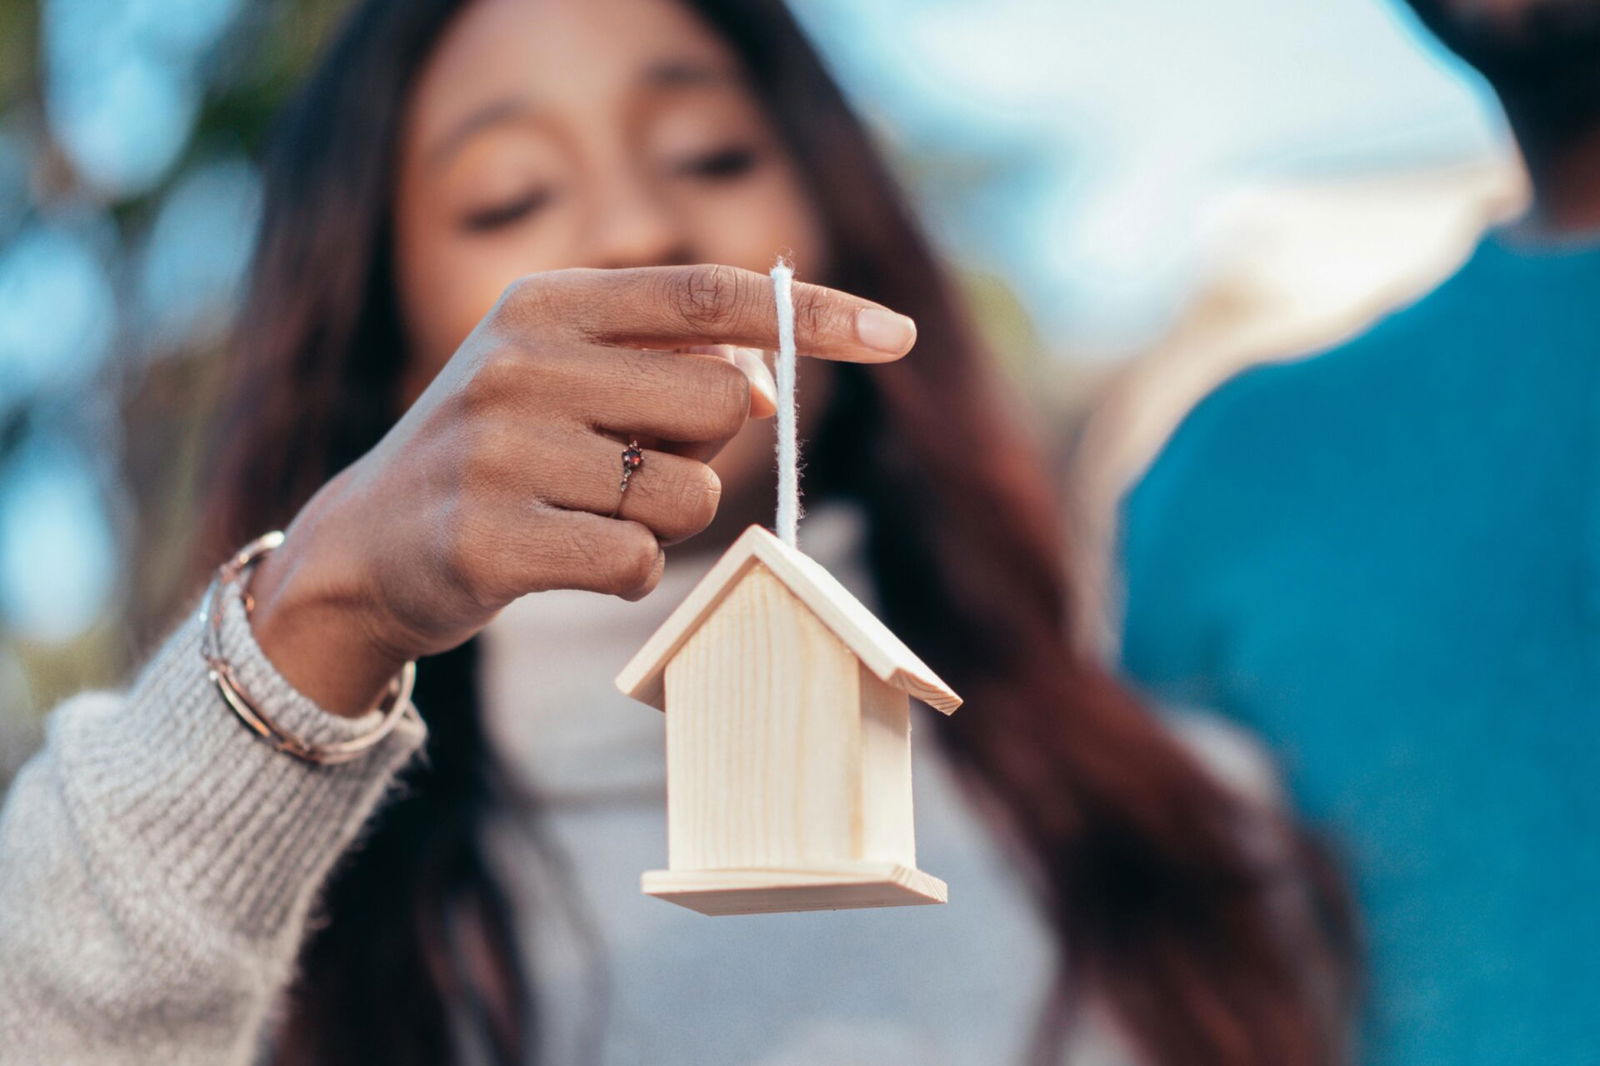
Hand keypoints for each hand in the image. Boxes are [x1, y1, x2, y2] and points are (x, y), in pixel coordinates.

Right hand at [246, 264, 915, 714]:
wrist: (364, 548)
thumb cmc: (499, 456)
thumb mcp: (566, 378)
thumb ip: (669, 368)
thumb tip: (767, 385)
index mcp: (547, 302)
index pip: (711, 293)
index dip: (815, 316)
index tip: (898, 335)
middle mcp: (521, 361)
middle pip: (725, 404)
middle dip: (709, 450)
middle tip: (634, 463)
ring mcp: (501, 451)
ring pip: (688, 496)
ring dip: (664, 519)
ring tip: (584, 512)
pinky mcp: (491, 540)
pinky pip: (637, 564)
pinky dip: (624, 572)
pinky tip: (562, 559)